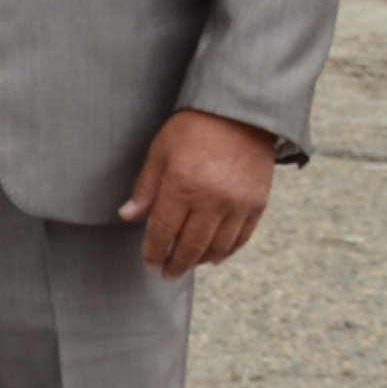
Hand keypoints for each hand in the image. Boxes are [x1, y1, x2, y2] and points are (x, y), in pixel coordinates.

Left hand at [119, 108, 275, 278]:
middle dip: (175, 265)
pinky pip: (241, 237)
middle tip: (166, 274)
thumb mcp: (160, 151)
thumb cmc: (192, 128)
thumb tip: (128, 216)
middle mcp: (213, 201)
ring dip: (200, 262)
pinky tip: (214, 256)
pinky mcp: (258, 203)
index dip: (154, 252)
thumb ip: (145, 187)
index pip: (163, 232)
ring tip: (187, 266)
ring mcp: (238, 204)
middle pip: (191, 246)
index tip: (149, 263)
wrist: (240, 112)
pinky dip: (227, 251)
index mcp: (182, 187)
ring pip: (218, 247)